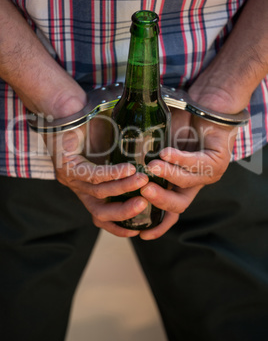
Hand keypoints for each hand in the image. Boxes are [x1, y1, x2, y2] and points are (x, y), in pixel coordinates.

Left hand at [44, 116, 149, 236]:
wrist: (66, 111)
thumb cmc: (90, 130)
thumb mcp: (112, 152)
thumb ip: (127, 164)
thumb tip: (153, 169)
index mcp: (87, 190)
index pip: (102, 218)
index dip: (119, 226)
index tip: (139, 228)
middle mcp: (78, 188)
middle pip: (100, 212)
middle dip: (124, 213)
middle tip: (145, 205)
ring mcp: (71, 178)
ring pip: (100, 192)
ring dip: (124, 188)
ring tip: (144, 181)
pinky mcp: (67, 165)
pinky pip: (93, 175)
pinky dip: (113, 174)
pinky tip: (130, 169)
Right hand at [139, 108, 237, 239]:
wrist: (203, 107)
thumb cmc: (178, 127)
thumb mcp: (154, 148)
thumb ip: (141, 162)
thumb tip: (110, 167)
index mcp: (179, 187)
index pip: (169, 214)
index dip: (157, 226)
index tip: (140, 233)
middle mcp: (194, 185)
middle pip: (178, 206)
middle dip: (159, 200)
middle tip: (142, 189)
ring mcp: (208, 174)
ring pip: (186, 183)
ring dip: (168, 176)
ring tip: (152, 166)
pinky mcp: (217, 161)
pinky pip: (196, 163)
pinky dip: (180, 159)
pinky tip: (167, 152)